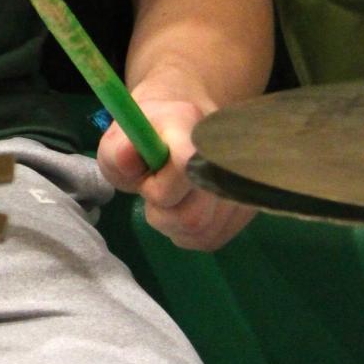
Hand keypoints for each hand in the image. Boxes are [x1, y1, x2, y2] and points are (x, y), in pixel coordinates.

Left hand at [96, 96, 256, 251]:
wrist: (179, 126)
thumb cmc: (145, 136)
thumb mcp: (119, 139)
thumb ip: (117, 151)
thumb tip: (128, 159)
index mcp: (190, 124)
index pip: (185, 167)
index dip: (161, 187)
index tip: (148, 178)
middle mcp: (225, 153)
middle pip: (194, 215)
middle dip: (162, 212)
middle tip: (153, 190)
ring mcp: (242, 182)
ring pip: (202, 232)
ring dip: (173, 225)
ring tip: (167, 198)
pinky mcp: (247, 206)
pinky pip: (210, 239)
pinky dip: (187, 233)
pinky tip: (181, 208)